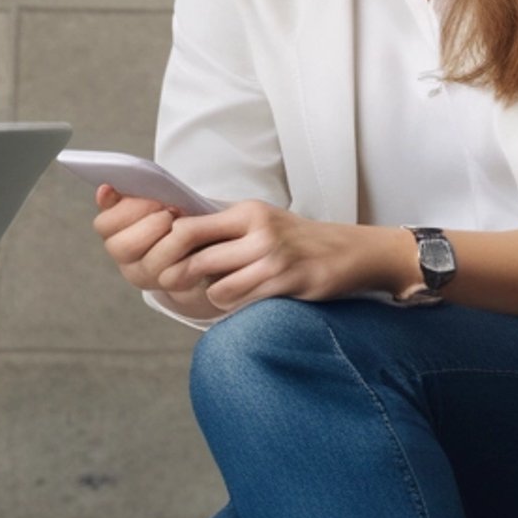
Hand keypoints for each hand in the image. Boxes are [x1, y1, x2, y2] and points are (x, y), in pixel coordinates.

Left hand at [143, 200, 404, 310]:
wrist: (350, 252)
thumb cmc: (296, 238)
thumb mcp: (260, 219)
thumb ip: (222, 225)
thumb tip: (172, 233)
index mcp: (246, 212)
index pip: (187, 228)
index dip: (168, 249)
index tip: (166, 260)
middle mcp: (259, 231)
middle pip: (196, 259)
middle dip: (183, 277)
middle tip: (182, 284)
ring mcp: (274, 258)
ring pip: (217, 287)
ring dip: (213, 295)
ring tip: (222, 290)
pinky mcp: (288, 282)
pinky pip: (242, 301)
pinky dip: (235, 305)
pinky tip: (243, 299)